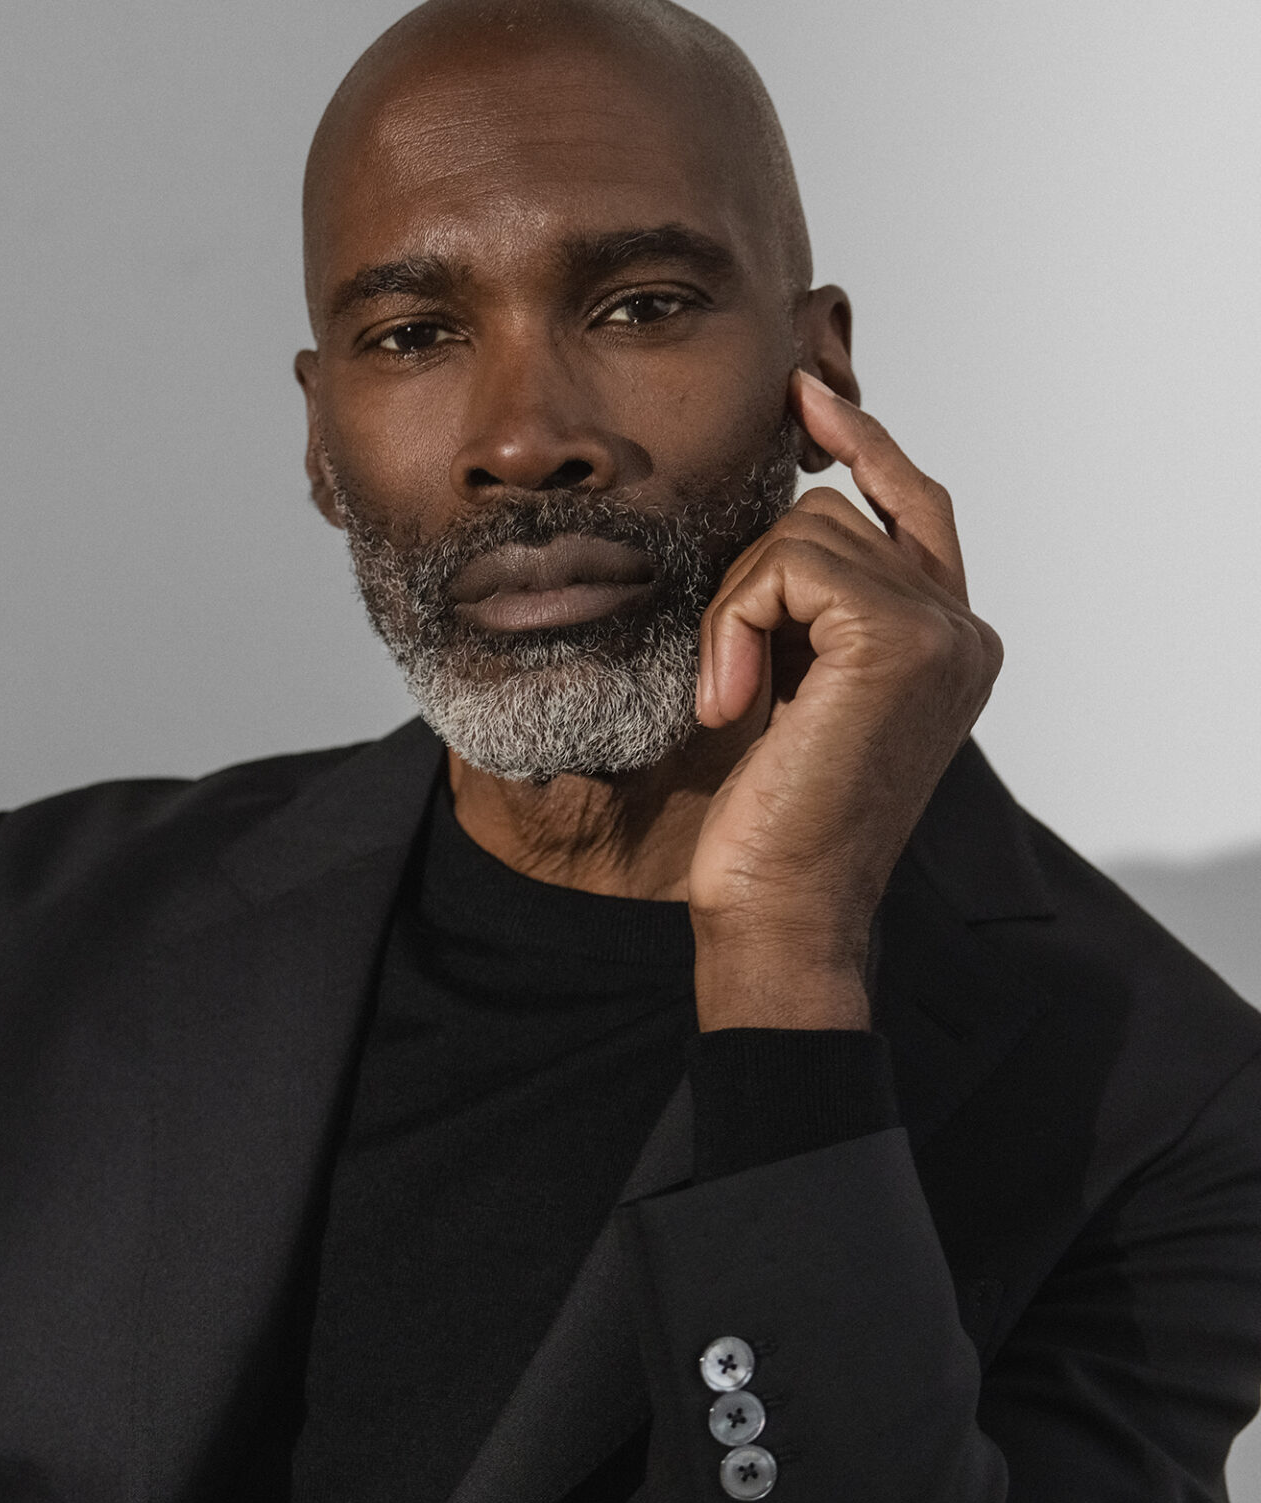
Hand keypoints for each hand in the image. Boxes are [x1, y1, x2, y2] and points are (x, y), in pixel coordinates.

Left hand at [687, 374, 1003, 1029]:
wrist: (779, 911)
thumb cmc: (769, 828)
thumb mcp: (791, 690)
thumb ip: (808, 609)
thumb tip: (780, 512)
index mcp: (949, 644)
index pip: (914, 506)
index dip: (864, 445)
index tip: (806, 398)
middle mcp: (963, 630)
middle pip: (838, 514)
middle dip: (756, 580)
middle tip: (731, 681)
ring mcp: (941, 629)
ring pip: (808, 530)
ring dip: (739, 609)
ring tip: (734, 702)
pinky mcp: (899, 636)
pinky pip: (790, 563)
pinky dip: (737, 622)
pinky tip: (732, 700)